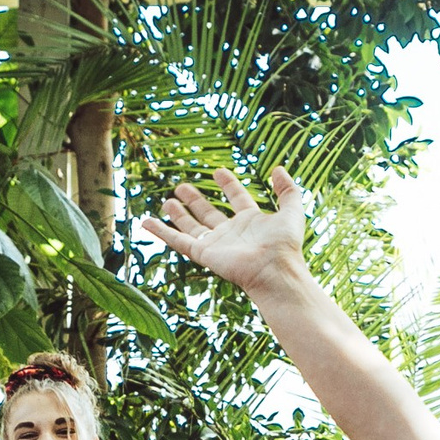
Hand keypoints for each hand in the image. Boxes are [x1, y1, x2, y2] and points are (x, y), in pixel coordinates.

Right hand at [142, 167, 307, 295]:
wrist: (275, 270)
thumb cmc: (284, 244)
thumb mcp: (292, 210)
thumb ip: (288, 189)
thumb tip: (279, 169)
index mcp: (251, 222)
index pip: (237, 198)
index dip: (229, 185)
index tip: (218, 172)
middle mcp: (232, 233)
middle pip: (209, 214)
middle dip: (196, 200)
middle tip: (182, 186)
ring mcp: (216, 244)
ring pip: (192, 227)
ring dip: (179, 215)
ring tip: (167, 201)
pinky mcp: (204, 254)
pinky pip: (178, 241)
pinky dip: (161, 232)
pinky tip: (147, 222)